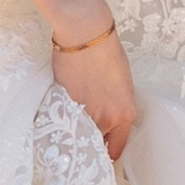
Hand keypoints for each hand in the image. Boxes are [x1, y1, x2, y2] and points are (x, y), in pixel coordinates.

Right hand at [53, 25, 138, 162]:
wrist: (85, 34)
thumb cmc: (107, 52)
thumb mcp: (122, 85)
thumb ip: (116, 107)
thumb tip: (105, 117)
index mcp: (125, 114)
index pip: (116, 149)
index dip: (107, 150)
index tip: (101, 148)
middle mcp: (106, 121)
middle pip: (96, 145)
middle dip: (90, 142)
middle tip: (84, 136)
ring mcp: (83, 115)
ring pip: (78, 136)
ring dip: (75, 132)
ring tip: (70, 123)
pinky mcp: (63, 106)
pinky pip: (64, 123)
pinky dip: (62, 121)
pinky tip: (59, 113)